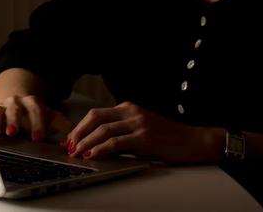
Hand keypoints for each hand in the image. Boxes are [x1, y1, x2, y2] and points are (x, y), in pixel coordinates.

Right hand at [0, 95, 73, 142]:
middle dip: (16, 120)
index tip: (38, 137)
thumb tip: (77, 135)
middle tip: (15, 132)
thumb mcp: (50, 118)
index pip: (36, 110)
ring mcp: (4, 106)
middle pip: (16, 108)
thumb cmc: (35, 114)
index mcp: (33, 103)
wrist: (19, 101)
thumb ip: (63, 126)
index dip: (37, 122)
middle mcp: (17, 102)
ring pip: (0, 110)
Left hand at [65, 101, 221, 163]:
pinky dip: (101, 148)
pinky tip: (93, 155)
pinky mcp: (144, 138)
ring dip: (86, 142)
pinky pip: (116, 142)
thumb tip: (97, 144)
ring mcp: (138, 124)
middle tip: (69, 146)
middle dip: (78, 132)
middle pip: (95, 118)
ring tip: (76, 152)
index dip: (80, 126)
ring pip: (102, 130)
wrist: (193, 141)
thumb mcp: (141, 128)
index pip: (96, 114)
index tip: (70, 139)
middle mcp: (131, 112)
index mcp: (128, 108)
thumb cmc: (167, 138)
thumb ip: (121, 131)